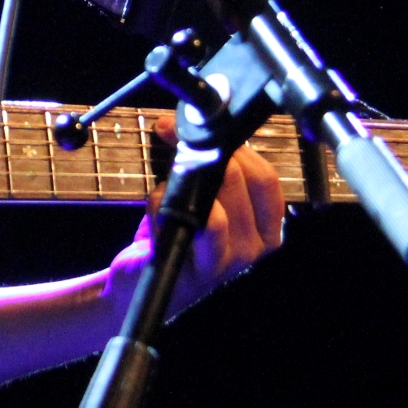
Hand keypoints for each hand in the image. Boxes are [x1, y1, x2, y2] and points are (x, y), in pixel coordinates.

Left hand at [112, 142, 286, 311]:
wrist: (141, 283)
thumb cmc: (179, 236)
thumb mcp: (205, 199)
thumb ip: (208, 165)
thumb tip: (183, 124)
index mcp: (265, 230)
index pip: (266, 179)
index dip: (237, 148)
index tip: (206, 131)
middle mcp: (251, 250)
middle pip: (238, 183)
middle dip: (203, 154)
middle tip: (174, 139)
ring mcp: (221, 263)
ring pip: (213, 205)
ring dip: (182, 180)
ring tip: (168, 181)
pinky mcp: (187, 269)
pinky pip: (179, 219)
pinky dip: (162, 201)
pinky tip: (157, 201)